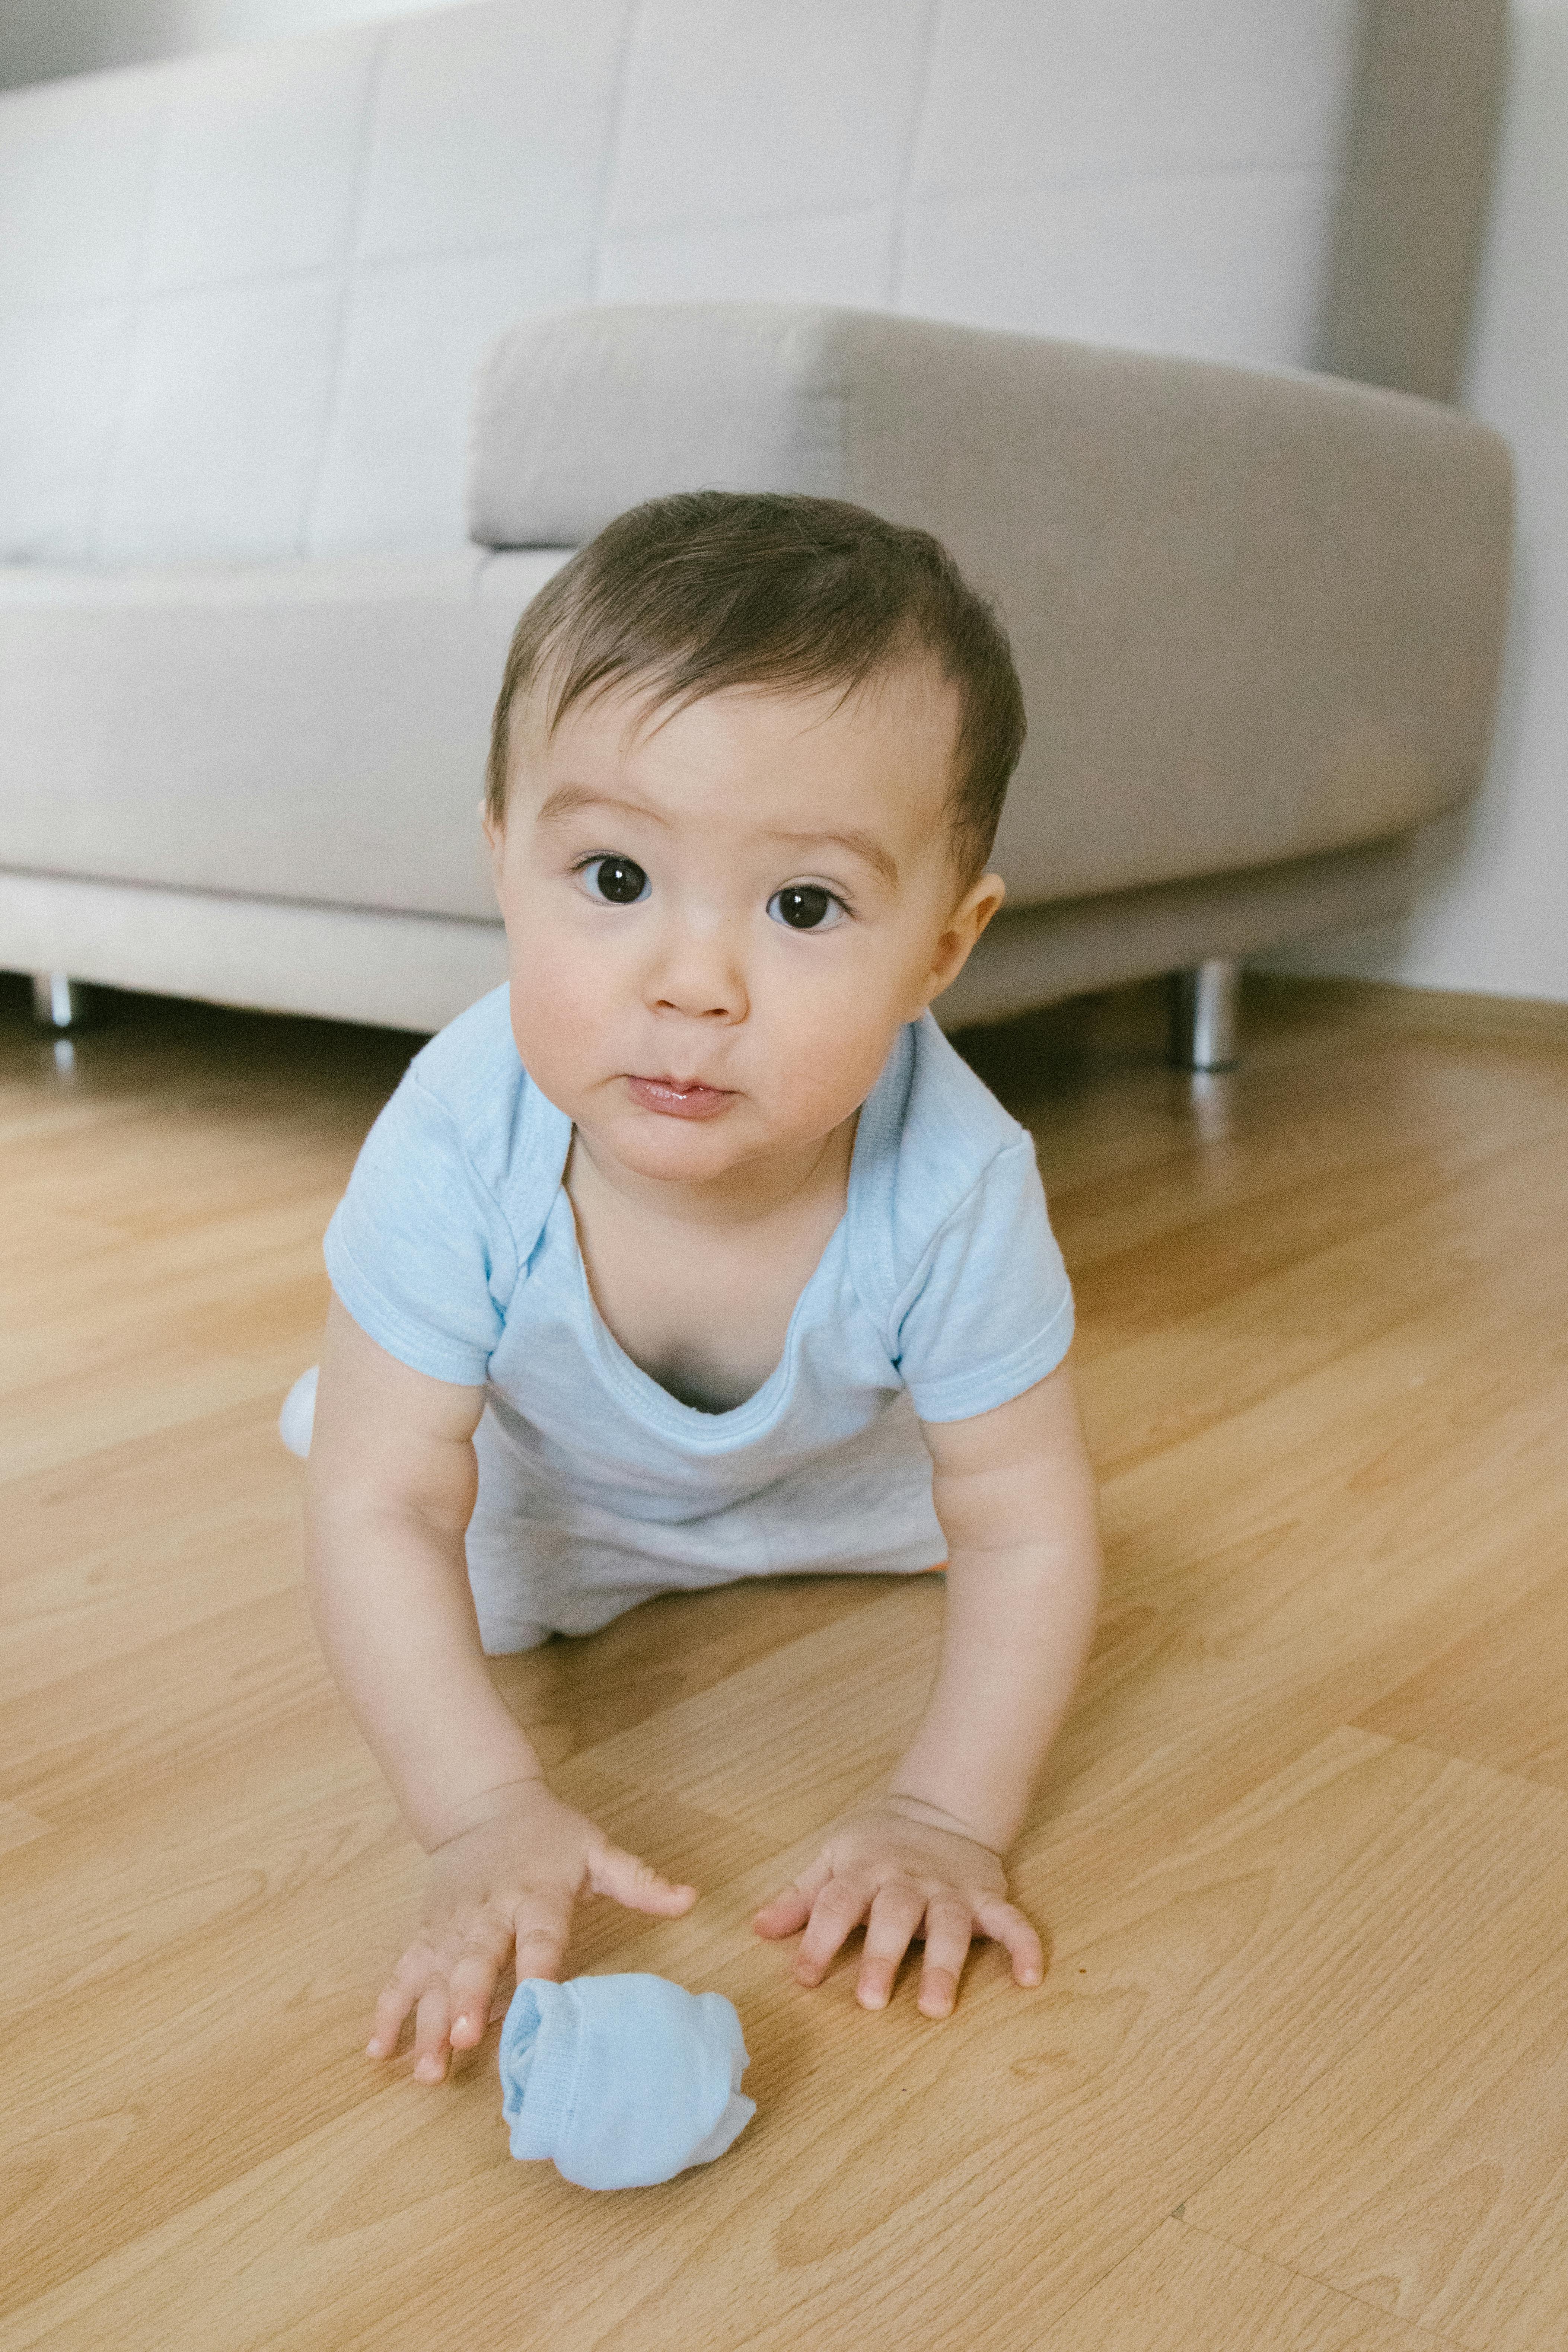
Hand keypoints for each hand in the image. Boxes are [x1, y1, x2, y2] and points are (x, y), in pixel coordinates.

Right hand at [369, 1778, 696, 2081]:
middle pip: (476, 1958)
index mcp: (536, 1893)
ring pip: (434, 1975)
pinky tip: (379, 2050)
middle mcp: (488, 1912)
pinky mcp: (425, 1934)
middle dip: (466, 2000)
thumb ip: (639, 1879)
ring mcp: (451, 1927)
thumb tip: (691, 1898)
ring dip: (426, 2021)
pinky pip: (402, 1972)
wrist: (482, 1804)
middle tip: (461, 2040)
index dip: (538, 1966)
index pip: (540, 1933)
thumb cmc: (549, 1836)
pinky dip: (388, 2010)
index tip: (536, 2001)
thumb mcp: (596, 1849)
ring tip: (425, 2069)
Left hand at [752, 1794, 1042, 2018]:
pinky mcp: (988, 1896)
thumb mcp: (833, 1858)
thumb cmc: (876, 1844)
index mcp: (865, 1869)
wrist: (939, 1805)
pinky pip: (1011, 1921)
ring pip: (949, 1925)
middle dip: (882, 1956)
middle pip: (894, 1915)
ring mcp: (951, 1889)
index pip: (837, 1903)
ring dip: (944, 1965)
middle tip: (871, 2002)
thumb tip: (758, 1928)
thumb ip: (800, 1896)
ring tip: (937, 2008)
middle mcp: (908, 1880)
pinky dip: (1024, 1946)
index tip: (803, 1977)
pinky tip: (1029, 1979)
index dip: (819, 1939)